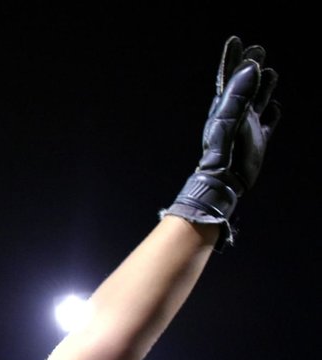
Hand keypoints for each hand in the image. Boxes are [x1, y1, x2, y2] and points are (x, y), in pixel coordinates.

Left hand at [166, 35, 280, 249]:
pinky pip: (269, 122)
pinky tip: (275, 108)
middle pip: (246, 85)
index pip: (229, 77)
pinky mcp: (259, 140)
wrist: (224, 181)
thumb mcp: (229, 118)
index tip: (235, 42)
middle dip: (251, 68)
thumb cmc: (222, 152)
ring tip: (270, 72)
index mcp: (225, 106)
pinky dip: (273, 113)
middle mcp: (236, 114)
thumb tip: (250, 67)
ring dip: (264, 86)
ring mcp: (248, 127)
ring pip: (259, 100)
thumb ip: (239, 93)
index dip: (232, 60)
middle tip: (258, 50)